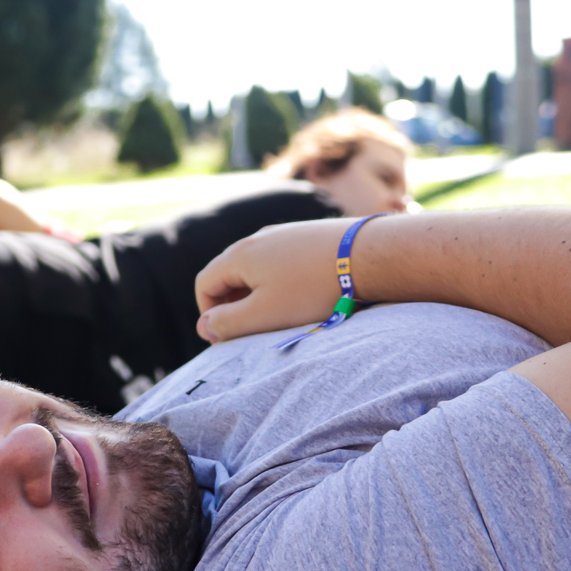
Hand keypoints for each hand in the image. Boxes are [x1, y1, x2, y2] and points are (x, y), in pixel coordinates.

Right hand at [194, 218, 357, 341]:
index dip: (208, 313)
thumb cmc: (312, 289)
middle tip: (248, 331)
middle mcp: (258, 237)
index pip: (205, 283)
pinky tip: (303, 297)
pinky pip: (282, 261)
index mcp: (239, 254)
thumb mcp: (264, 314)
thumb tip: (204, 326)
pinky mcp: (309, 236)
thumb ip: (228, 323)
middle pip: (230, 273)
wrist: (366, 256)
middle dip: (232, 304)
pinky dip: (280, 282)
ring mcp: (285, 233)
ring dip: (257, 294)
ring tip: (277, 316)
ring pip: (257, 267)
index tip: (225, 337)